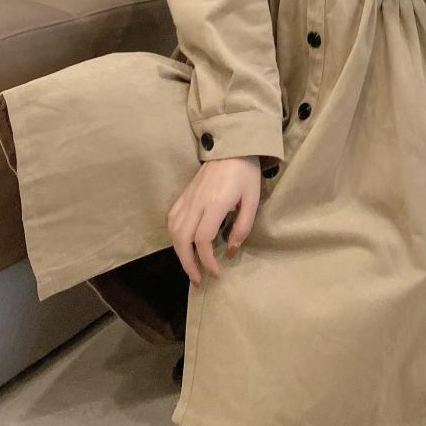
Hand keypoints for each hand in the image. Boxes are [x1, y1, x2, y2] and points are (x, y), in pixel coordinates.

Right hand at [167, 157, 261, 281]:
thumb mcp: (252, 200)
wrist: (232, 146)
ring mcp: (188, 198)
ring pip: (173, 230)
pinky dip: (174, 236)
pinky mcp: (184, 194)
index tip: (215, 273)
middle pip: (182, 238)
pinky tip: (183, 244)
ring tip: (190, 266)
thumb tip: (230, 250)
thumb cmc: (246, 173)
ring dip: (179, 252)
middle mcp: (196, 202)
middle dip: (187, 263)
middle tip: (197, 279)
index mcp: (215, 204)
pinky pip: (172, 219)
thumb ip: (242, 227)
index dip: (207, 260)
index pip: (203, 239)